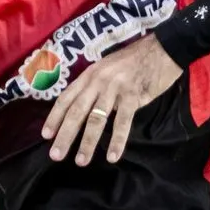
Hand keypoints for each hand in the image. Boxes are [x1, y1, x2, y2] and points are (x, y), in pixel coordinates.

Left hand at [42, 35, 183, 165]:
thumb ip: (95, 86)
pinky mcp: (133, 95)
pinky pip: (123, 122)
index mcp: (89, 74)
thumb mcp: (107, 68)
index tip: (46, 135)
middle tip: (56, 155)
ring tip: (81, 161)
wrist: (163, 48)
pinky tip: (112, 156)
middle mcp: (98, 81)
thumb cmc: (135, 60)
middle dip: (65, 135)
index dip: (55, 117)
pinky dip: (117, 140)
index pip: (66, 98)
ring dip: (87, 142)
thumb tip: (84, 108)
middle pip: (77, 111)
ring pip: (96, 119)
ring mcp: (115, 88)